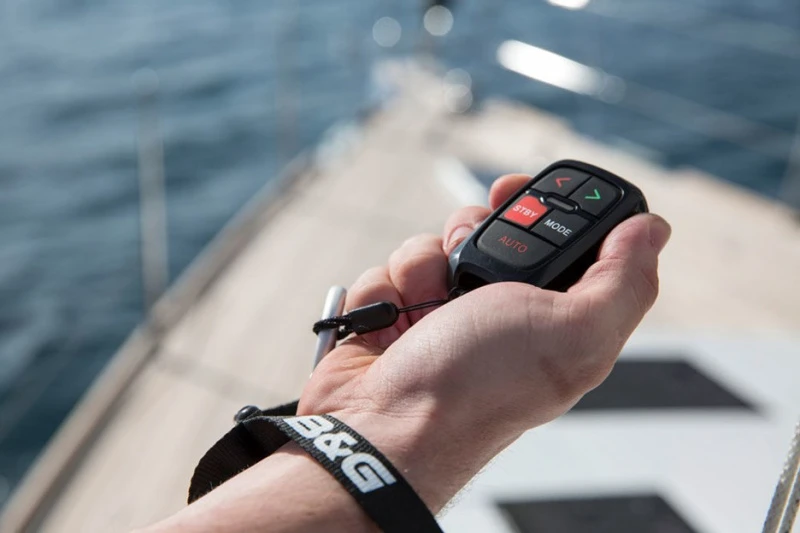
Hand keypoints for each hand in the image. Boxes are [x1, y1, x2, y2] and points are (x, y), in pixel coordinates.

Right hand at [297, 173, 670, 510]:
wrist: (387, 430)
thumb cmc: (480, 389)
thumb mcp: (572, 332)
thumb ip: (622, 280)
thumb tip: (652, 230)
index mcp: (552, 316)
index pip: (562, 238)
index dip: (544, 204)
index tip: (515, 189)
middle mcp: (500, 314)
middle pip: (490, 231)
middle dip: (470, 232)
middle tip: (463, 257)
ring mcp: (445, 317)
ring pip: (433, 247)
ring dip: (421, 268)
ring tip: (423, 308)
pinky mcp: (398, 319)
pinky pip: (391, 272)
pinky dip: (385, 292)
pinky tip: (391, 326)